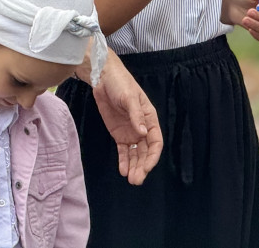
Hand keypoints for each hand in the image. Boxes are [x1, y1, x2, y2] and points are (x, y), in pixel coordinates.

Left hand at [92, 54, 162, 184]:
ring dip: (134, 166)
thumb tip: (143, 133)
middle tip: (137, 180)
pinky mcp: (118, 134)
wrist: (103, 79)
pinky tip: (123, 171)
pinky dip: (124, 161)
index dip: (153, 156)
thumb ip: (136, 115)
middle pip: (146, 151)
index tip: (147, 167)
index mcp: (149, 118)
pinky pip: (123, 151)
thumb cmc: (121, 84)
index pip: (155, 141)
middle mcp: (142, 128)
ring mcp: (130, 132)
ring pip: (135, 154)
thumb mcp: (129, 97)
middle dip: (143, 166)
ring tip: (131, 180)